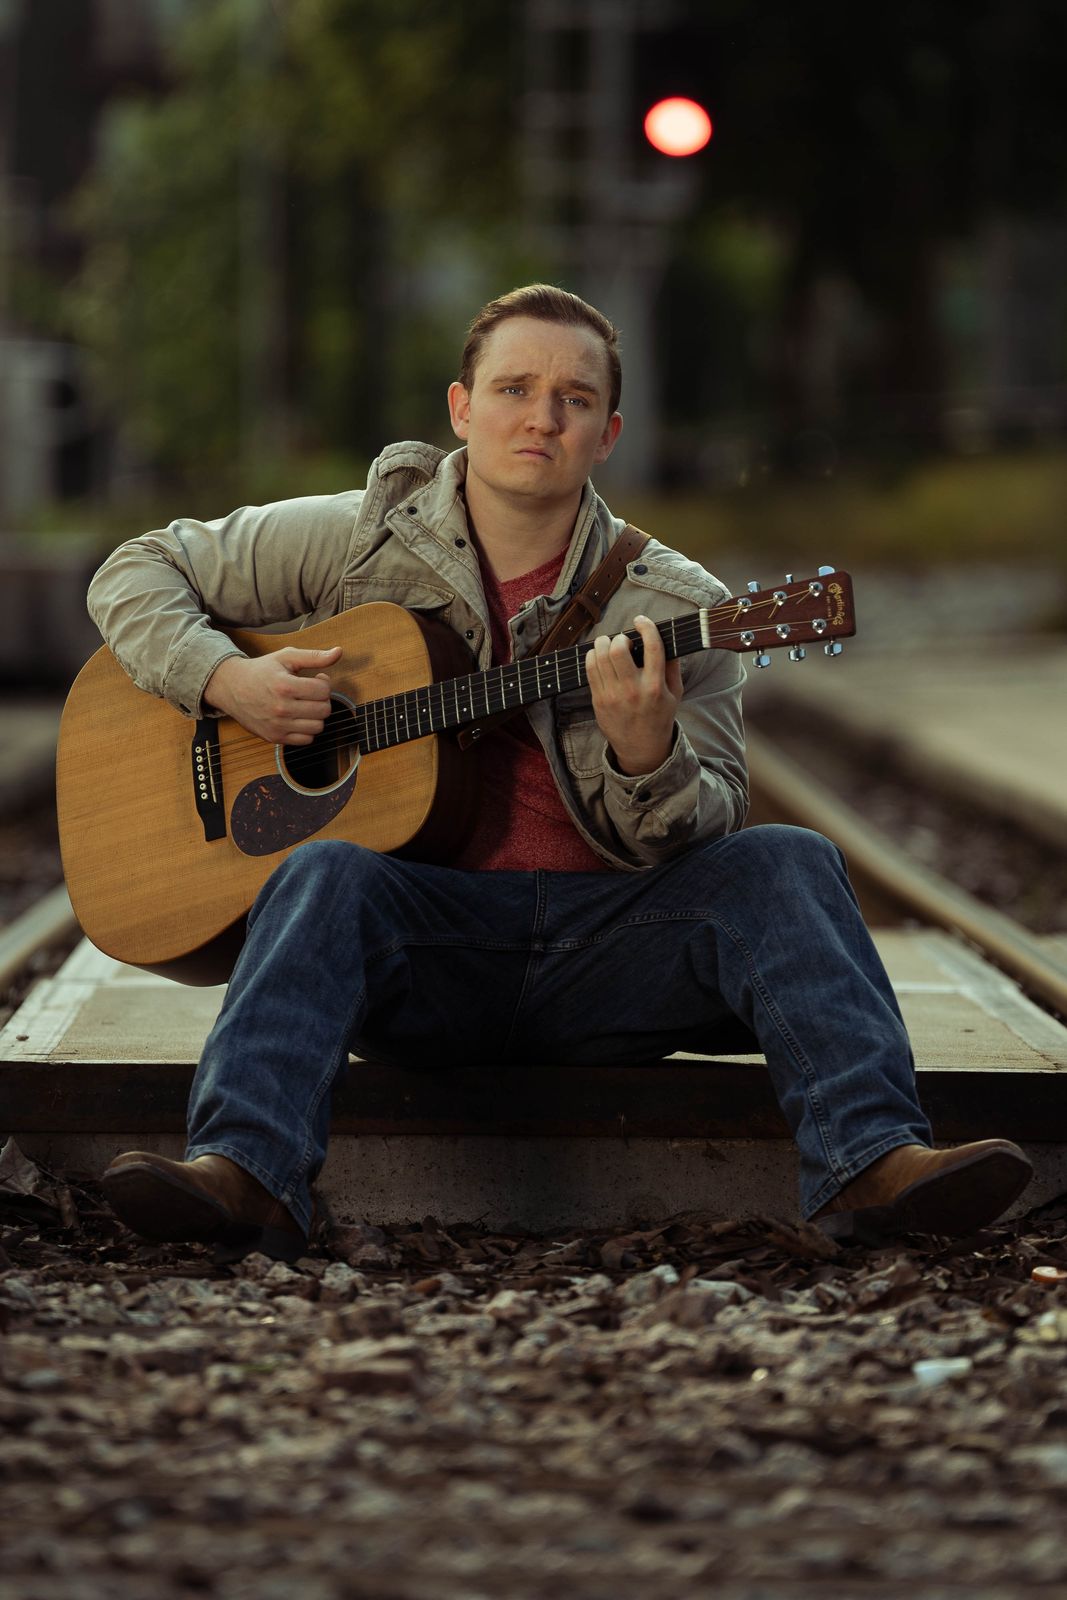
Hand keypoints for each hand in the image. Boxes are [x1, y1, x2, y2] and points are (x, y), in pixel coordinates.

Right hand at [205, 646, 341, 744]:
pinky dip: (307, 729)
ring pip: (318, 727)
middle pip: (324, 710)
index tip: (316, 679)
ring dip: (316, 715)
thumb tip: (339, 652)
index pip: (324, 691)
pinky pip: (306, 740)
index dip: (324, 683)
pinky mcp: (274, 737)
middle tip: (311, 692)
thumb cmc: (261, 670)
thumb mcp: (286, 657)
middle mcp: (281, 708)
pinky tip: (299, 717)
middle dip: (322, 699)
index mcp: (285, 686)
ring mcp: (277, 725)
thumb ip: (314, 656)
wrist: (231, 687)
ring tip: (306, 705)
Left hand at [586, 615, 682, 775]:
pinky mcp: (598, 700)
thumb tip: (666, 640)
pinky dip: (593, 656)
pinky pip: (590, 669)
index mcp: (656, 686)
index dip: (646, 627)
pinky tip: (601, 657)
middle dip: (619, 638)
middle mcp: (633, 690)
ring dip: (603, 644)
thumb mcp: (676, 694)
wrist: (641, 747)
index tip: (641, 621)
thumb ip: (673, 667)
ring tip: (610, 646)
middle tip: (624, 641)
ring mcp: (613, 696)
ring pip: (599, 656)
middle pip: (617, 650)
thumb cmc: (660, 717)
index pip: (652, 647)